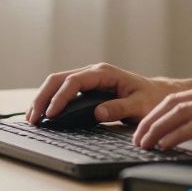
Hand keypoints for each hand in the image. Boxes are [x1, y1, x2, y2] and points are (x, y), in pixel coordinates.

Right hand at [26, 62, 176, 124]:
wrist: (158, 95)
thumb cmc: (151, 99)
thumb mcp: (140, 105)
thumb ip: (120, 108)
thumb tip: (98, 112)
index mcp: (105, 73)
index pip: (75, 81)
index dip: (61, 97)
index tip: (51, 114)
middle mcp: (93, 72)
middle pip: (59, 79)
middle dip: (43, 97)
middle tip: (34, 118)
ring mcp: (88, 78)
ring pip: (57, 83)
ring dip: (43, 98)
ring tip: (32, 117)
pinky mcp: (86, 88)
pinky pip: (63, 90)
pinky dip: (50, 100)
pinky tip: (43, 114)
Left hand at [133, 80, 191, 154]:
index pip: (181, 98)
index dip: (159, 114)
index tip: (147, 129)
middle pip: (174, 102)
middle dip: (151, 120)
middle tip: (138, 139)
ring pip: (179, 111)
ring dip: (157, 129)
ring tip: (145, 145)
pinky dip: (175, 135)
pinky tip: (166, 146)